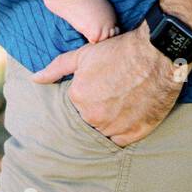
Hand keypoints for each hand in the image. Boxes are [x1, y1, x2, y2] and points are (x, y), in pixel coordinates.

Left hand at [29, 22, 187, 146]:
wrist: (157, 53)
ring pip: (104, 130)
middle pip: (89, 118)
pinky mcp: (134, 134)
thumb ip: (57, 68)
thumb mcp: (84, 54)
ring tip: (123, 100)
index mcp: (78, 98)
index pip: (76, 104)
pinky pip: (120, 140)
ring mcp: (114, 127)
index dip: (88, 93)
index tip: (101, 85)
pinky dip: (122, 130)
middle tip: (113, 92)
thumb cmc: (121, 50)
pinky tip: (129, 113)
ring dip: (109, 120)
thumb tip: (35, 79)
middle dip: (97, 108)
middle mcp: (93, 116)